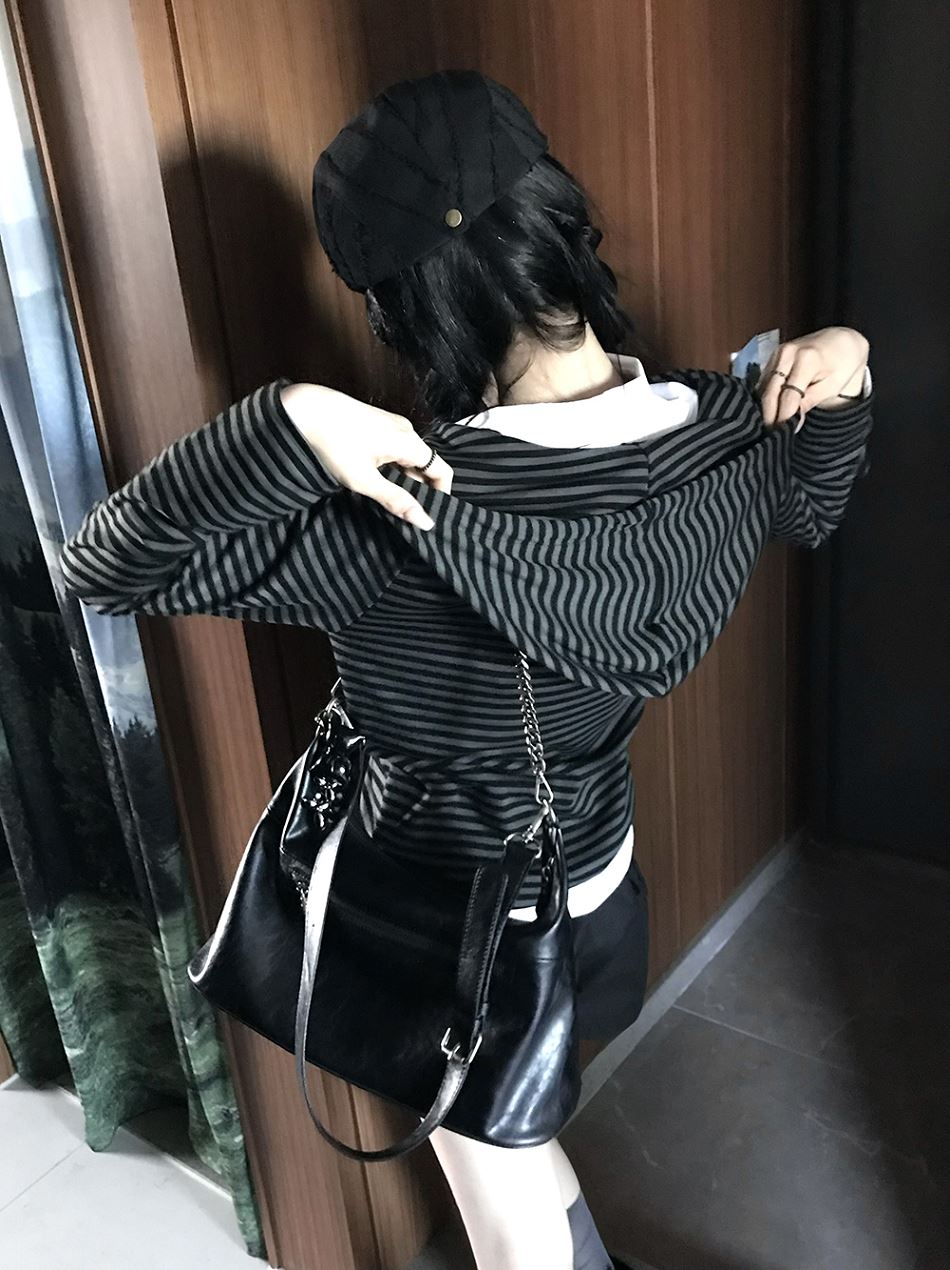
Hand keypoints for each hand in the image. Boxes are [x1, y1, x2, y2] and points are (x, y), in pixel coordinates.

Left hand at [279, 383, 452, 529]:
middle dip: (420, 489)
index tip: (428, 513)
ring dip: (403, 478)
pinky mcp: (379, 424)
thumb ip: (396, 500)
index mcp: (409, 442)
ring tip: (386, 497)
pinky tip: (374, 477)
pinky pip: (397, 449)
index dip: (441, 494)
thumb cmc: (334, 443)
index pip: (442, 471)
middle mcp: (406, 430)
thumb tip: (425, 521)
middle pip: (426, 465)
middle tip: (403, 511)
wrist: (305, 409)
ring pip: (409, 458)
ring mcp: (392, 424)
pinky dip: (392, 466)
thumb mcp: (364, 480)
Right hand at [756, 326, 869, 425]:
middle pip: (770, 392)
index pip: (789, 395)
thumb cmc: (841, 364)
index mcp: (806, 359)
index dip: (785, 417)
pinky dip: (766, 398)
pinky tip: (770, 411)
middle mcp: (787, 353)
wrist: (840, 340)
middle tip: (771, 436)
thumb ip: (810, 401)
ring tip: (770, 426)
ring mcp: (776, 354)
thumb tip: (792, 421)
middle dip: (769, 416)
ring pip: (763, 388)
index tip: (783, 433)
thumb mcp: (832, 385)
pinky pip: (764, 383)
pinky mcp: (771, 358)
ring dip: (765, 408)